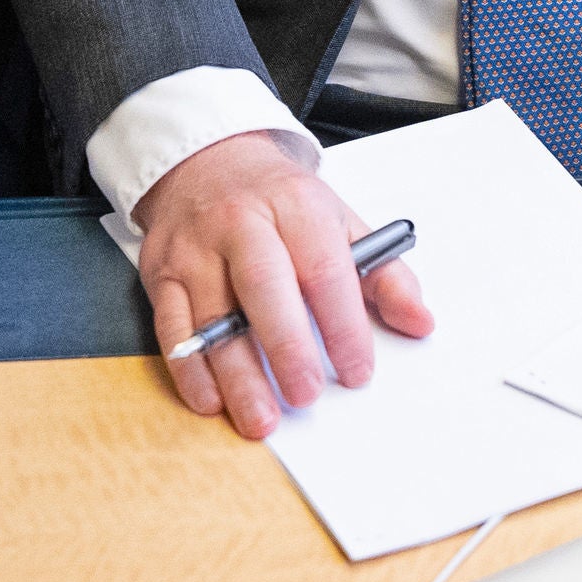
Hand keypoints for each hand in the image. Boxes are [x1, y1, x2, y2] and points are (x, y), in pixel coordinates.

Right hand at [131, 128, 432, 440]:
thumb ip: (383, 274)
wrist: (209, 163)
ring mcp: (196, 248)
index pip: (324, 268)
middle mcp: (242, 222)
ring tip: (260, 418)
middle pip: (263, 285)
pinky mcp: (161, 271)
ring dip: (236, 374)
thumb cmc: (279, 203)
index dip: (344, 325)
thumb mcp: (339, 221)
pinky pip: (171, 325)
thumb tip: (419, 321)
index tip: (358, 370)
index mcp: (296, 206)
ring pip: (213, 315)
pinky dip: (188, 368)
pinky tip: (211, 399)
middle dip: (286, 346)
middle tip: (306, 395)